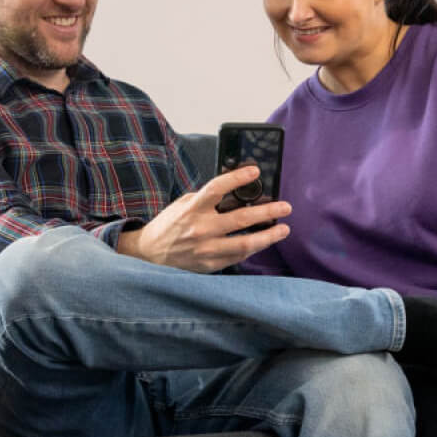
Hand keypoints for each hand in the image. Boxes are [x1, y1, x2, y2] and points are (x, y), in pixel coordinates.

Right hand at [117, 164, 290, 271]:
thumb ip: (208, 198)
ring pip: (244, 244)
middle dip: (267, 212)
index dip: (236, 178)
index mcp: (192, 209)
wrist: (150, 253)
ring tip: (283, 229)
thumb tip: (237, 190)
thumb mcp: (185, 203)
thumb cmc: (171, 224)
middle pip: (240, 219)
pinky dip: (253, 248)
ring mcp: (205, 249)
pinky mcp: (210, 264)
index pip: (216, 188)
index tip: (255, 171)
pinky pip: (237, 256)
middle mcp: (200, 229)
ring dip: (268, 236)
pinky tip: (264, 241)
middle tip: (285, 207)